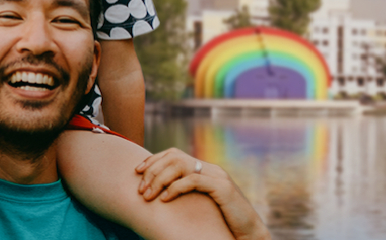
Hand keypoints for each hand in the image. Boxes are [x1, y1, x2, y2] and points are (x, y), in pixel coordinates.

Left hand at [135, 148, 268, 239]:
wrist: (248, 232)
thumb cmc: (222, 222)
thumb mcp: (199, 204)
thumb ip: (185, 194)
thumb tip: (158, 194)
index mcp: (204, 170)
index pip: (173, 154)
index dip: (153, 160)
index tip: (136, 172)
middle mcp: (210, 168)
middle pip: (174, 157)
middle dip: (152, 171)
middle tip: (140, 189)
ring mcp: (217, 176)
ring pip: (181, 166)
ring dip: (159, 179)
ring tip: (148, 195)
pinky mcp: (222, 188)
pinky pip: (193, 180)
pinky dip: (175, 188)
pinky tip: (165, 199)